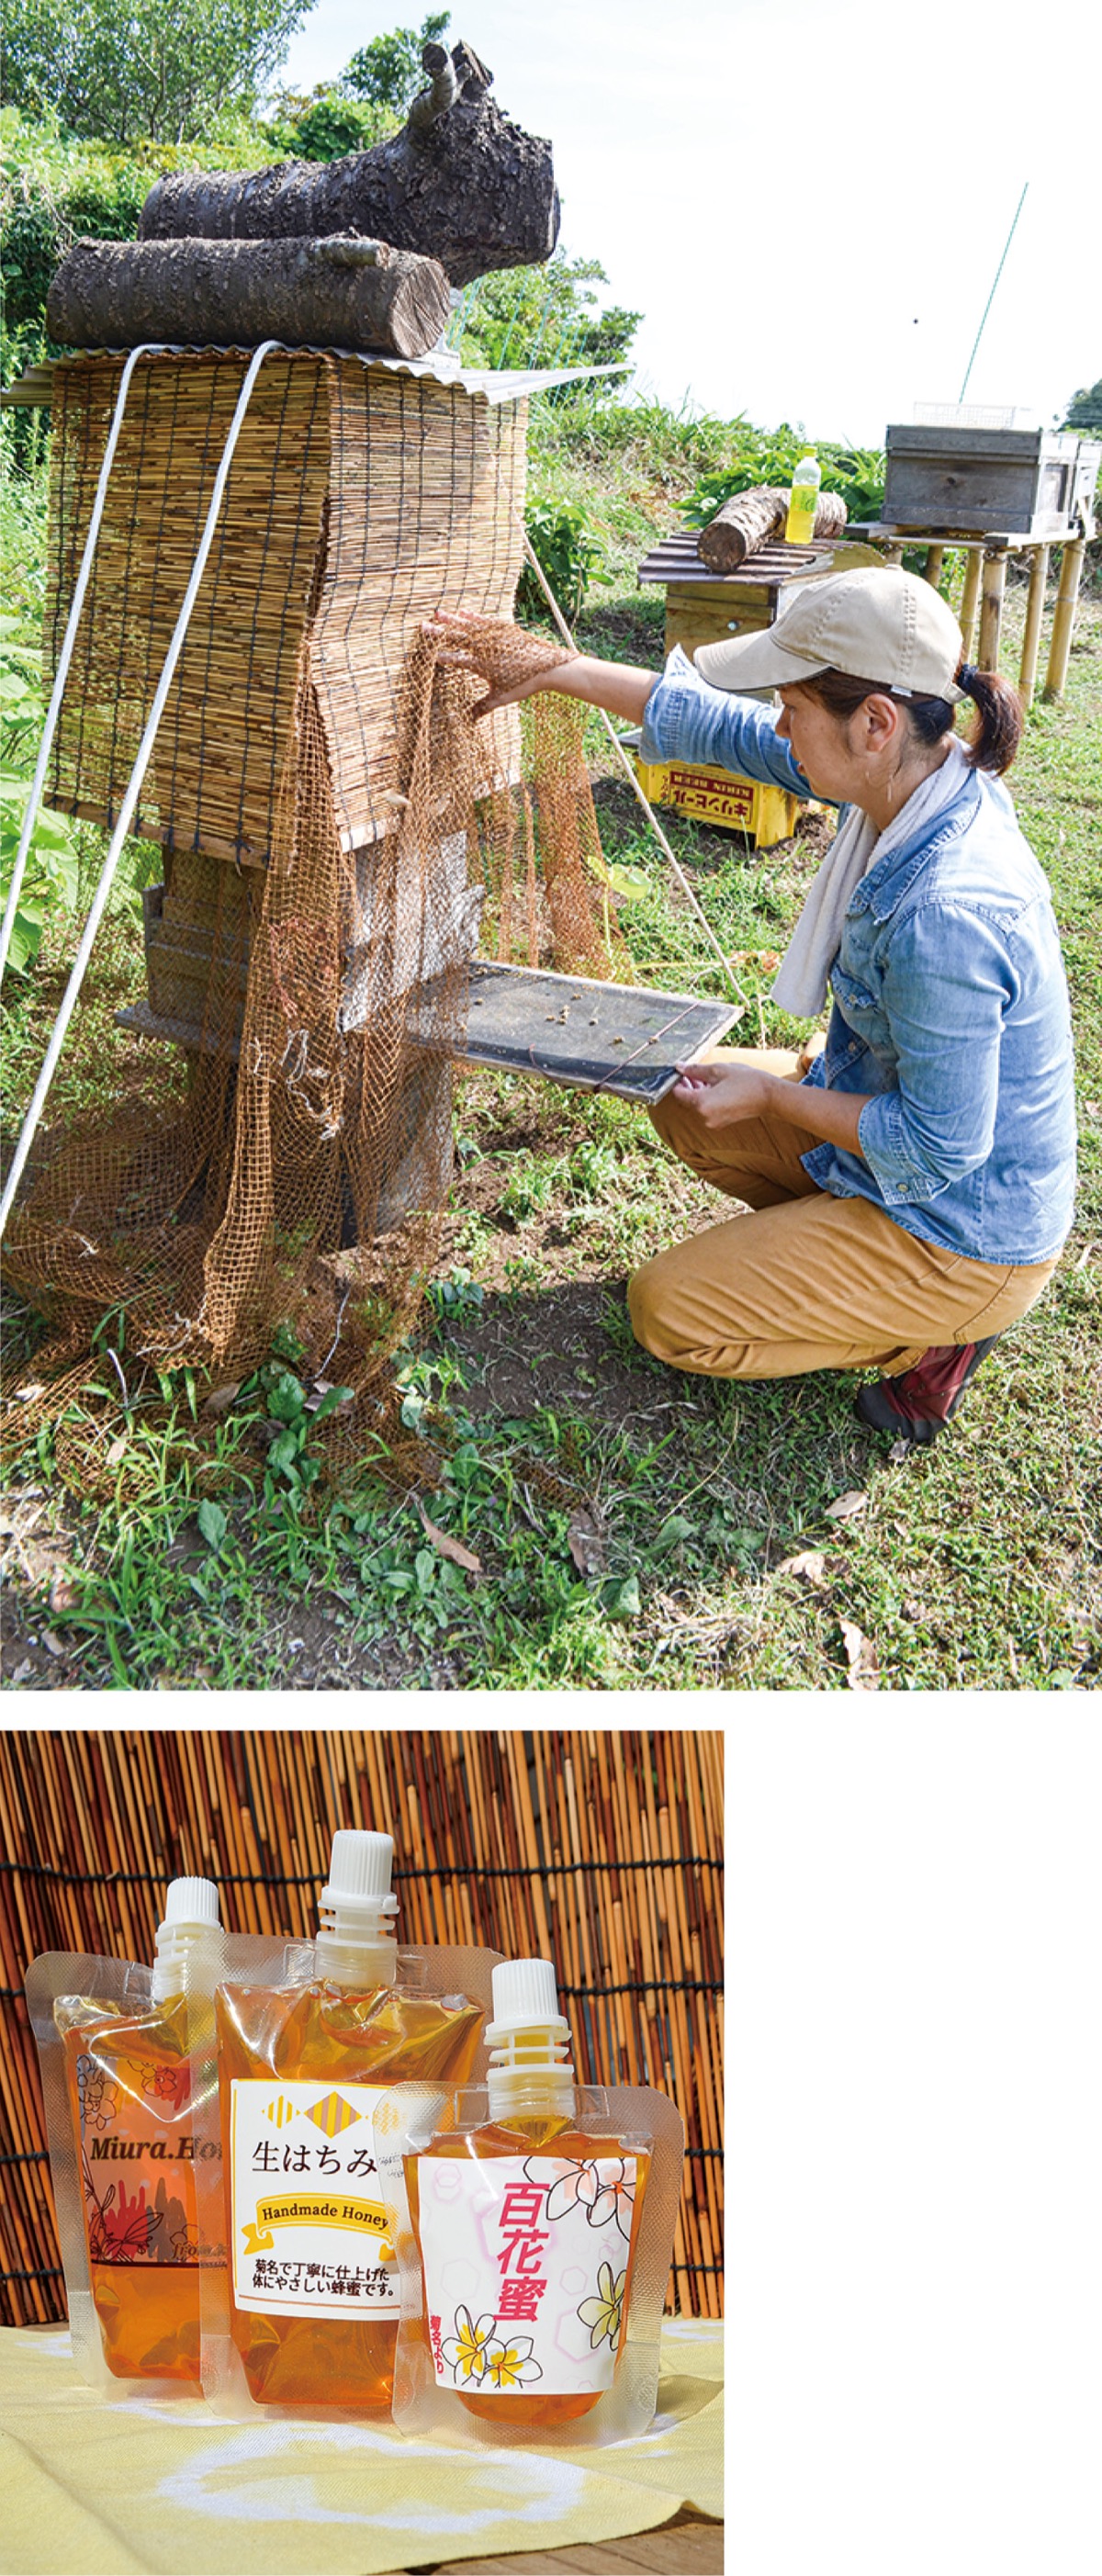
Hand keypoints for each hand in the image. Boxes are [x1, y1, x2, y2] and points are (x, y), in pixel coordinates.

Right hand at [420, 611, 579, 715]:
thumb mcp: (502, 698)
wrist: (548, 667)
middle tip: (422, 626)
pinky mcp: (505, 630)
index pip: (456, 660)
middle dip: (439, 633)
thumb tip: (469, 720)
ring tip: (438, 613)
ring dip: (453, 619)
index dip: (441, 656)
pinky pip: (485, 622)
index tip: (427, 653)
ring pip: (469, 626)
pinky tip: (464, 612)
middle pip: (458, 639)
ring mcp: (495, 637)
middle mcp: (486, 649)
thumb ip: (483, 706)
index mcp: (482, 666)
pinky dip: (473, 617)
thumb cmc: (524, 684)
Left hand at [669, 1059, 770, 1124]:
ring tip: (701, 1076)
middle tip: (689, 1071)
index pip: (679, 1094)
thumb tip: (680, 1067)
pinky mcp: (721, 1123)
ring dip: (696, 1092)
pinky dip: (705, 1099)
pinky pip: (706, 1110)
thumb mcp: (718, 1070)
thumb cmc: (746, 1081)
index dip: (676, 1082)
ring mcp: (713, 1122)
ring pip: (696, 1106)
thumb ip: (696, 1070)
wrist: (769, 1096)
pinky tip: (711, 1086)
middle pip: (687, 1101)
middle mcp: (705, 1117)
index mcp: (702, 1104)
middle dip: (686, 1086)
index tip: (679, 1072)